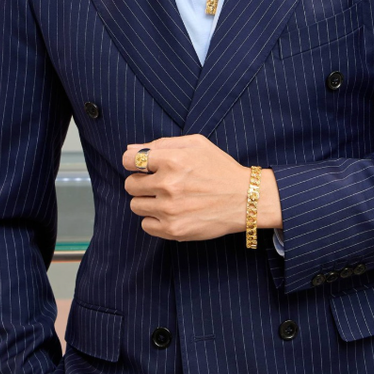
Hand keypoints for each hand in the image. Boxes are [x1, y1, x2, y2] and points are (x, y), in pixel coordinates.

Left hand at [122, 135, 250, 242]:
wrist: (245, 199)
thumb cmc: (220, 168)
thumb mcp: (196, 144)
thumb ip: (161, 144)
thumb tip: (130, 150)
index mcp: (172, 160)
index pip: (129, 160)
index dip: (134, 162)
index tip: (143, 167)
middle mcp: (168, 185)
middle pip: (130, 184)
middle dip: (142, 182)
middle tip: (160, 182)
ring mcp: (169, 210)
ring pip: (135, 205)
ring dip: (148, 201)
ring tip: (168, 198)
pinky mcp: (173, 230)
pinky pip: (145, 225)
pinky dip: (155, 219)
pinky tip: (171, 212)